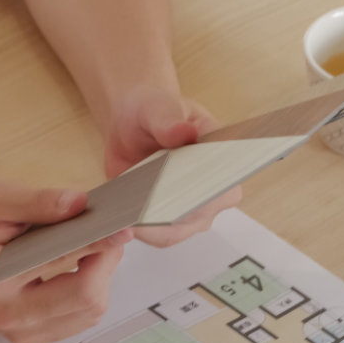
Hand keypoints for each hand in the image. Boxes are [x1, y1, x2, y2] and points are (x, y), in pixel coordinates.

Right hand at [0, 183, 130, 342]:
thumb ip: (40, 202)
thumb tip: (81, 203)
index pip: (63, 264)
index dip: (100, 245)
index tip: (123, 229)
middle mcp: (8, 315)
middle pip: (86, 300)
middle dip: (105, 264)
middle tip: (108, 235)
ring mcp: (19, 332)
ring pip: (88, 313)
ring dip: (100, 280)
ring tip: (93, 249)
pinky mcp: (29, 337)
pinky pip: (78, 320)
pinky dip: (88, 294)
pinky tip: (80, 269)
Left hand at [102, 93, 239, 247]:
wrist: (134, 124)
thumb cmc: (155, 111)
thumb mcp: (159, 107)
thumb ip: (169, 120)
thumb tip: (184, 133)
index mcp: (225, 162)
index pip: (223, 189)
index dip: (203, 198)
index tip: (179, 198)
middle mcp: (213, 194)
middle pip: (195, 218)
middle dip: (168, 215)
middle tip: (141, 208)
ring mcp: (189, 213)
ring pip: (171, 233)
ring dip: (147, 228)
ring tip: (124, 216)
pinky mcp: (162, 221)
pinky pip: (151, 235)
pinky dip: (134, 230)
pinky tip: (117, 220)